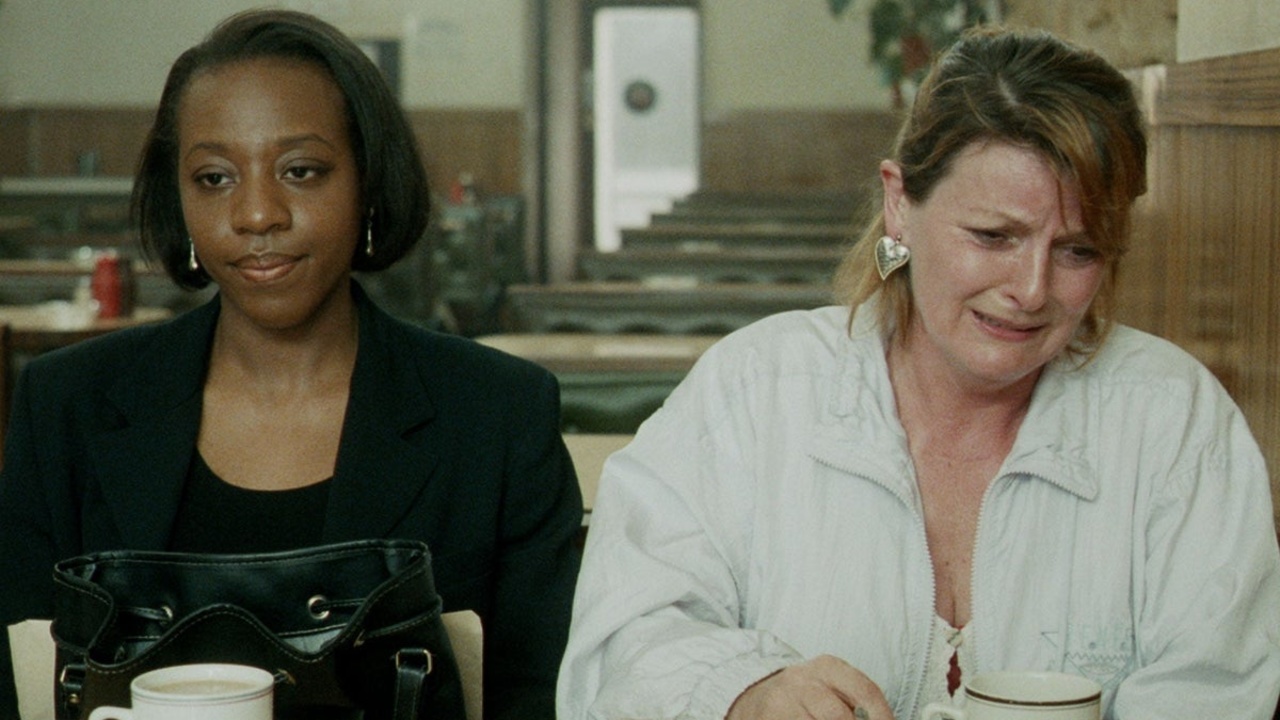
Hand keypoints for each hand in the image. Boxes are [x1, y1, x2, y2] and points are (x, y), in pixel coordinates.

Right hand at [726, 655, 893, 719]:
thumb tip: (882, 719)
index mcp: (826, 667)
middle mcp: (802, 681)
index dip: (882, 715)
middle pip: (839, 716)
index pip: (865, 690)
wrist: (755, 698)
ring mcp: (781, 703)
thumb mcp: (831, 686)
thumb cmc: (806, 696)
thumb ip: (856, 700)